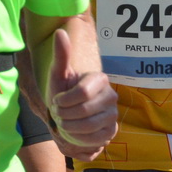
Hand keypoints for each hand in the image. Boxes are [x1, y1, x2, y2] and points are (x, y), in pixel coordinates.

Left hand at [48, 28, 117, 161]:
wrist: (67, 114)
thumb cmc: (62, 92)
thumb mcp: (58, 74)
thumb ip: (61, 54)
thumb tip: (60, 32)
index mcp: (100, 79)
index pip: (82, 93)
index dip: (64, 100)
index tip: (57, 100)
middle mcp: (111, 96)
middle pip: (84, 111)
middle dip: (64, 115)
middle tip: (59, 114)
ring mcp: (114, 115)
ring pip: (89, 127)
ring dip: (69, 127)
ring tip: (64, 122)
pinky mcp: (112, 131)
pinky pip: (94, 140)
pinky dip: (78, 139)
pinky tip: (73, 132)